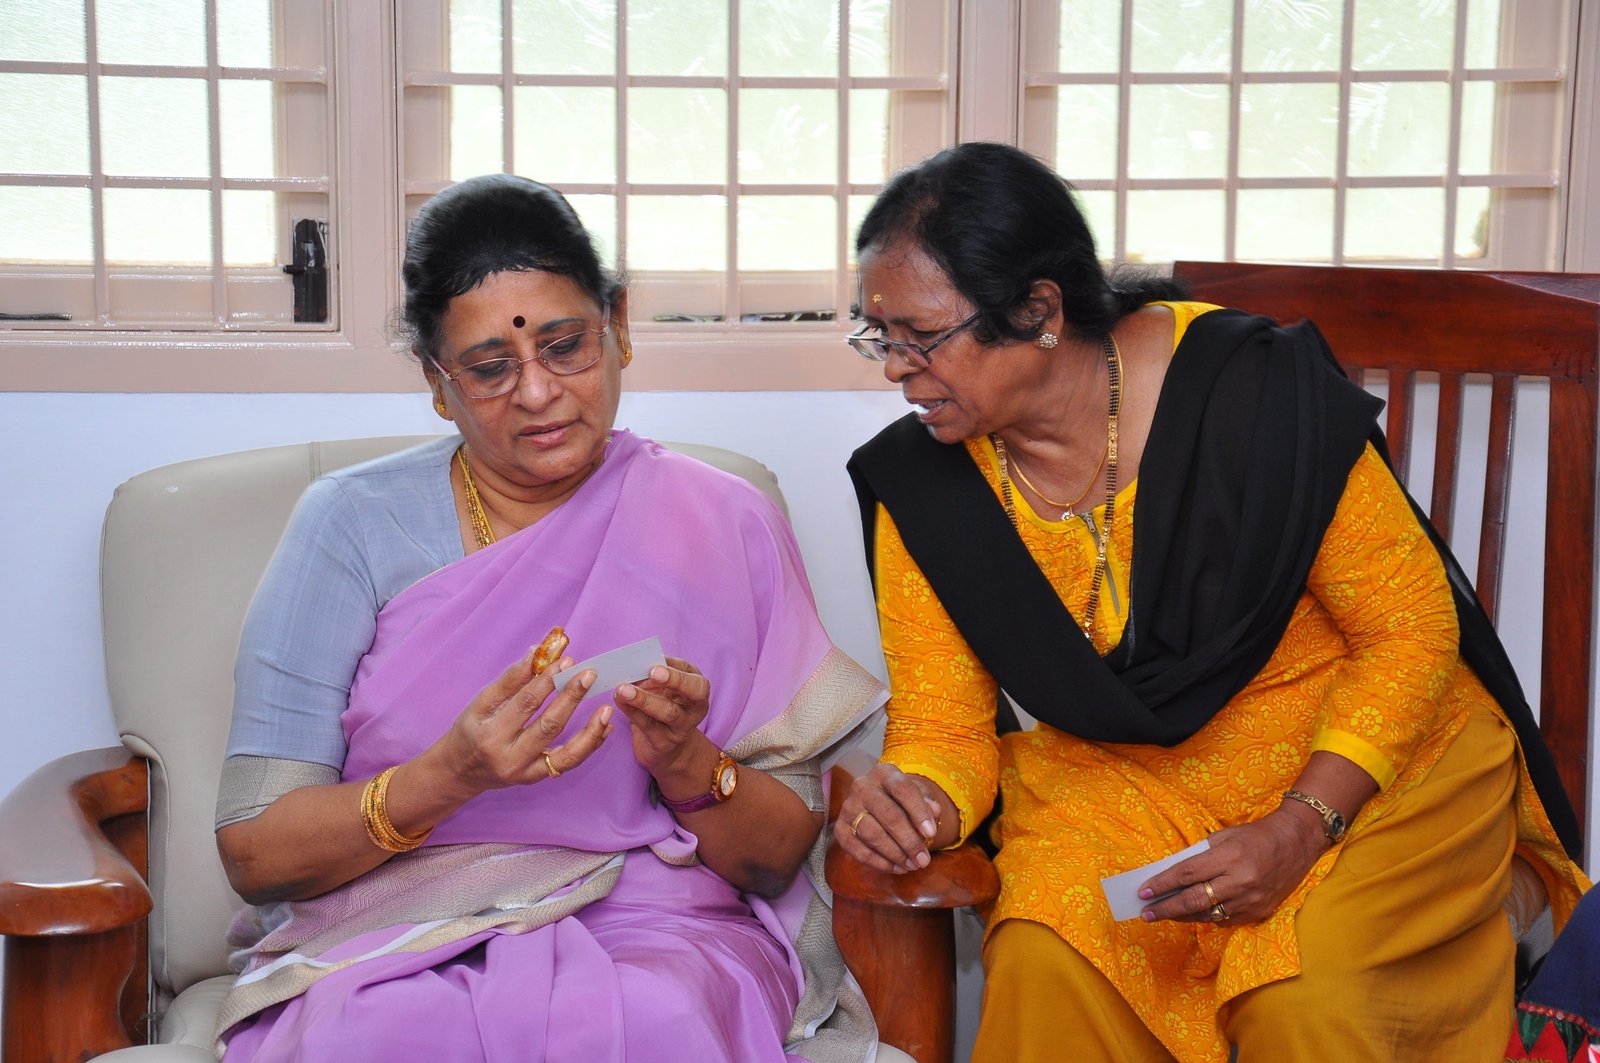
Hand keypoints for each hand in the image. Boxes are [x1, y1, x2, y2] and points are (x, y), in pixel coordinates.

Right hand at [425, 647, 612, 801]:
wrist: (459, 771)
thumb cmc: (469, 730)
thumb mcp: (481, 702)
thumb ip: (511, 679)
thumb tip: (538, 652)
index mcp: (490, 734)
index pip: (525, 703)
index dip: (547, 681)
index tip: (566, 661)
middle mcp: (509, 758)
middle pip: (548, 726)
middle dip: (571, 698)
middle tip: (589, 675)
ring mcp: (525, 773)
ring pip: (566, 754)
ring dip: (590, 731)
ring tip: (607, 709)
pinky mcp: (536, 779)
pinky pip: (568, 763)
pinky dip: (589, 745)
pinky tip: (604, 727)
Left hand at [615, 657, 712, 783]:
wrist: (665, 748)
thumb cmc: (664, 708)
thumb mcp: (666, 690)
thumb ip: (656, 676)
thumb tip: (634, 662)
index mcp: (698, 689)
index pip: (694, 675)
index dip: (677, 669)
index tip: (657, 662)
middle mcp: (696, 708)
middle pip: (695, 692)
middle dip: (675, 680)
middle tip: (653, 672)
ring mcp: (682, 727)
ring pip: (669, 712)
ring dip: (645, 699)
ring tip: (624, 689)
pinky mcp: (664, 743)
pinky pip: (648, 725)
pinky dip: (632, 711)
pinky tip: (619, 700)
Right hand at [835, 763, 945, 874]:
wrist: (879, 802)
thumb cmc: (902, 800)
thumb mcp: (918, 795)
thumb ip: (928, 803)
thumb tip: (934, 812)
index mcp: (883, 773)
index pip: (902, 789)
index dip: (919, 812)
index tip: (932, 834)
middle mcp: (862, 787)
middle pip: (887, 814)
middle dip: (909, 841)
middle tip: (924, 860)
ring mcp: (848, 808)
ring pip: (872, 834)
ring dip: (895, 854)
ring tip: (913, 865)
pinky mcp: (840, 830)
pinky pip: (859, 851)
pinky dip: (880, 863)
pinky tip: (898, 868)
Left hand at [1137, 807, 1328, 925]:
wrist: (1296, 843)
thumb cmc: (1255, 836)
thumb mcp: (1225, 837)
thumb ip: (1200, 855)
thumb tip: (1172, 875)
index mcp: (1230, 857)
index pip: (1187, 874)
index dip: (1162, 884)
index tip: (1143, 891)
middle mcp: (1241, 881)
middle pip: (1194, 900)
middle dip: (1166, 908)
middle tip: (1146, 912)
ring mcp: (1251, 900)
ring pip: (1208, 915)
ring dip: (1182, 916)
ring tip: (1164, 914)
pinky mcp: (1259, 912)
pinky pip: (1225, 920)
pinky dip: (1207, 917)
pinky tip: (1194, 913)